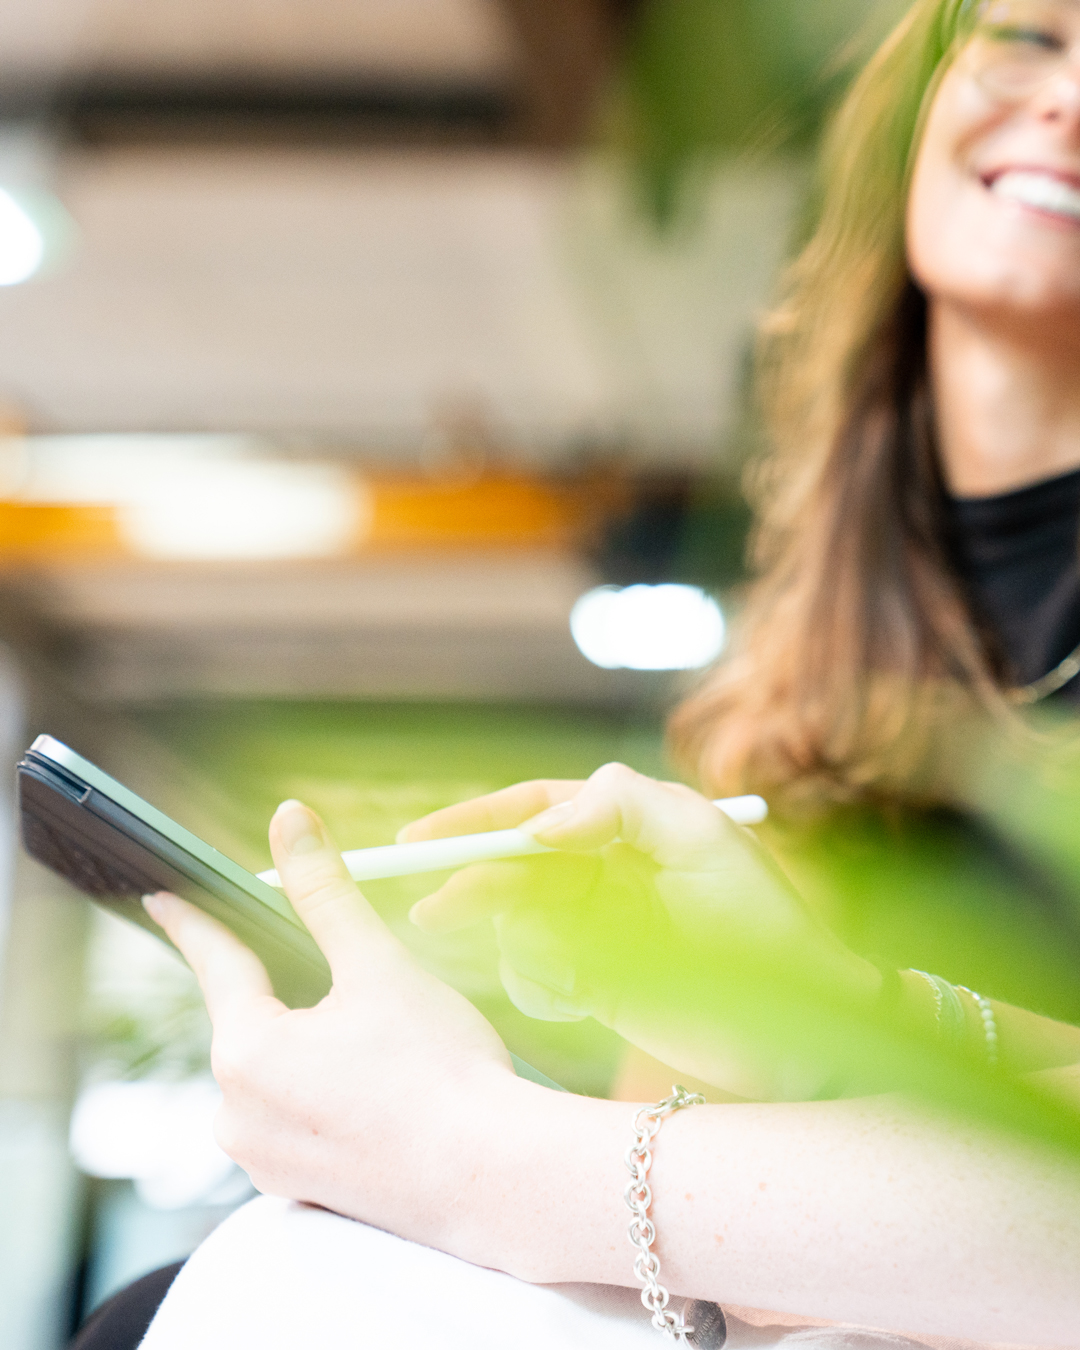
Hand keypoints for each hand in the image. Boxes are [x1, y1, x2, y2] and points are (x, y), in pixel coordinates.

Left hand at [144, 799, 526, 1244]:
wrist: (495, 1180)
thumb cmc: (441, 1072)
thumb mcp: (377, 964)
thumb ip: (325, 891)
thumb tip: (289, 821)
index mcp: (246, 1053)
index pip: (216, 964)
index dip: (194, 922)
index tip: (165, 900)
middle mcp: (239, 1116)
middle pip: (252, 1022)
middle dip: (286, 988)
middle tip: (341, 976)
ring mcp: (267, 1162)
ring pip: (276, 1075)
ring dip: (309, 1046)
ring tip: (380, 1043)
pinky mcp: (302, 1192)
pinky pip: (296, 1121)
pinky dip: (323, 1094)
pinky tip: (376, 1090)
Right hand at [403, 764, 879, 1097]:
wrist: (801, 1031)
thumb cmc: (763, 925)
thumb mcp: (700, 841)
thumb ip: (621, 806)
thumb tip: (541, 825)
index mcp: (625, 825)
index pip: (532, 810)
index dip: (472, 821)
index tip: (420, 839)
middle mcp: (600, 870)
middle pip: (508, 866)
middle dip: (472, 884)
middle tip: (437, 914)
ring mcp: (591, 929)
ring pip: (511, 920)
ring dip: (510, 938)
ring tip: (551, 967)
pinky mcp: (589, 983)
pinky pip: (530, 971)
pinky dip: (534, 980)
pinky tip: (571, 995)